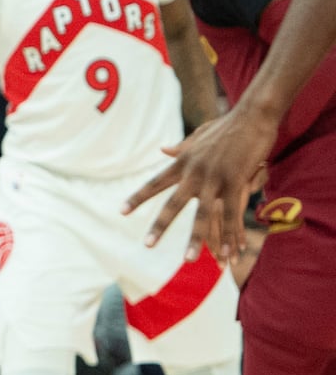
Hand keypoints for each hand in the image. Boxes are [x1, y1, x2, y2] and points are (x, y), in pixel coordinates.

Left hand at [123, 107, 276, 261]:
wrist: (253, 114)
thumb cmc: (227, 126)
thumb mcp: (199, 136)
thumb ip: (181, 148)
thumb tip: (162, 150)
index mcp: (183, 162)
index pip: (155, 183)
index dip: (138, 198)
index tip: (120, 211)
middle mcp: (195, 172)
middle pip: (173, 203)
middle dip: (160, 225)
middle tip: (147, 244)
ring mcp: (216, 177)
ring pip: (203, 214)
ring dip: (196, 238)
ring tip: (189, 260)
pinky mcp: (237, 180)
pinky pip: (232, 212)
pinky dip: (230, 233)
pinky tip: (229, 251)